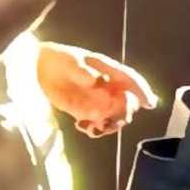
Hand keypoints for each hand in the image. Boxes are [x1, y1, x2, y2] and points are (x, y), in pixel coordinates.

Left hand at [35, 41, 159, 137]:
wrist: (39, 67)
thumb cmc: (60, 59)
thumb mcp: (72, 62)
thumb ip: (85, 72)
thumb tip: (98, 82)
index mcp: (109, 71)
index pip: (131, 81)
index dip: (142, 92)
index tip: (149, 103)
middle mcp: (108, 88)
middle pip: (127, 104)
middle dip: (123, 114)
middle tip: (110, 119)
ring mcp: (97, 101)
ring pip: (114, 117)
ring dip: (109, 125)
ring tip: (94, 127)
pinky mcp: (84, 112)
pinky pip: (97, 124)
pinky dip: (94, 129)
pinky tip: (83, 127)